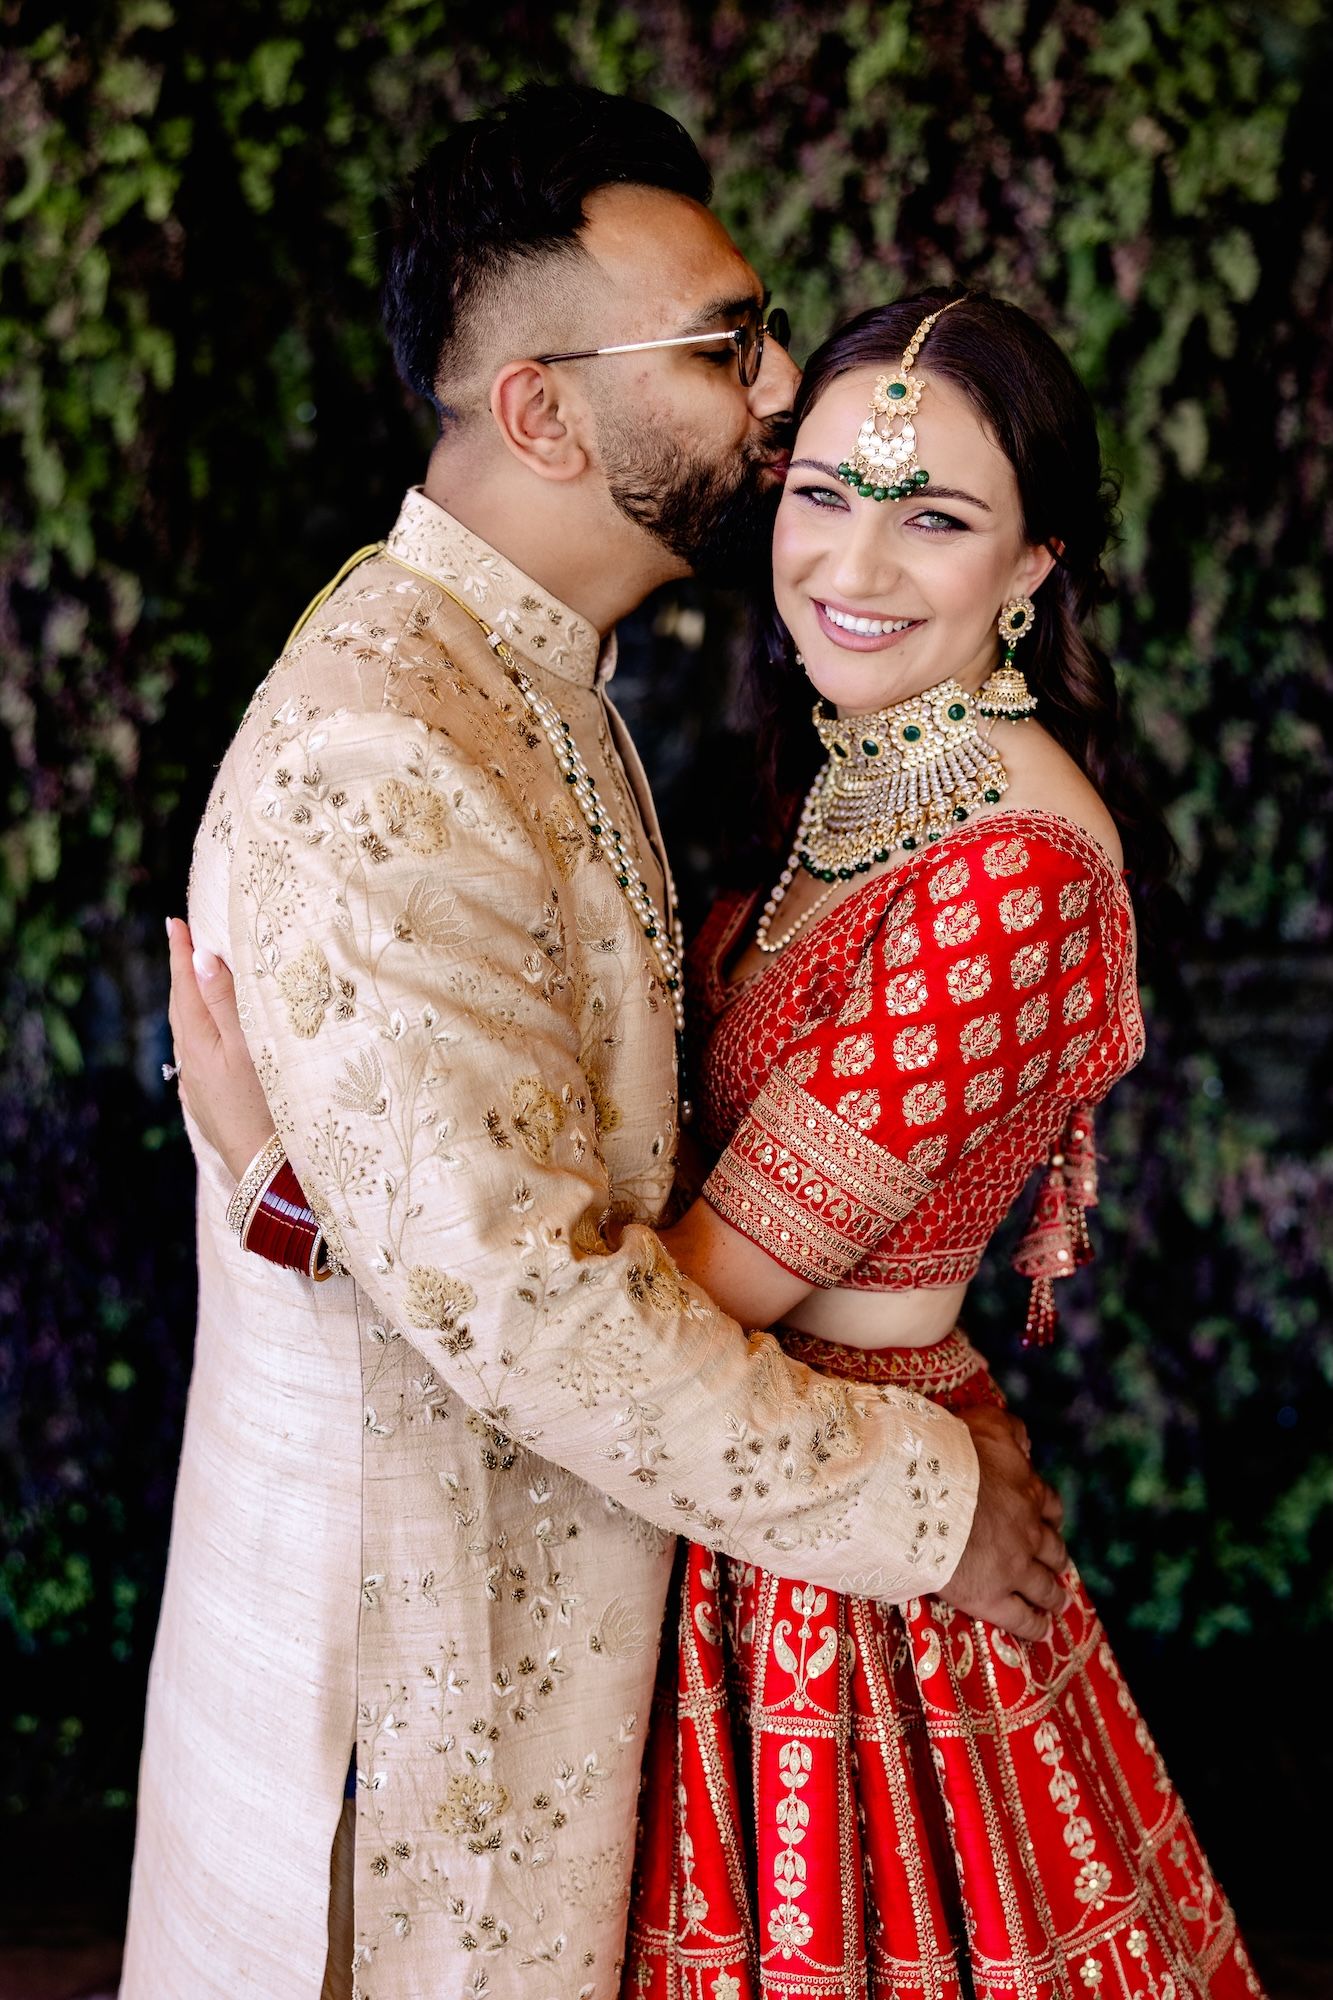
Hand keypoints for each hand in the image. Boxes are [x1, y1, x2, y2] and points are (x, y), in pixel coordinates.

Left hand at [166, 917, 275, 1182]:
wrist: (266, 1172)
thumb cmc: (265, 1105)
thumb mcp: (249, 1047)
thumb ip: (225, 1002)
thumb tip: (202, 958)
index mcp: (199, 1041)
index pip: (187, 986)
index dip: (182, 953)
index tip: (174, 922)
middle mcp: (192, 1062)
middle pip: (182, 1007)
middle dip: (183, 973)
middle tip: (182, 942)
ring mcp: (199, 1085)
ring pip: (189, 1032)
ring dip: (191, 1002)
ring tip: (195, 981)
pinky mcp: (210, 1104)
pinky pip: (198, 1054)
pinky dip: (201, 1031)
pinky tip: (210, 1037)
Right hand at [937, 1404, 1069, 1641]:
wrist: (921, 1496)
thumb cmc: (949, 1455)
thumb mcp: (986, 1424)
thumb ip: (1011, 1431)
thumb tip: (1028, 1444)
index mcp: (1026, 1491)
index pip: (1049, 1504)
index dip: (1050, 1514)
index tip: (1049, 1521)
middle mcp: (1028, 1532)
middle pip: (1053, 1549)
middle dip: (1056, 1557)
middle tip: (1056, 1563)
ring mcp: (1014, 1568)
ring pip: (1045, 1586)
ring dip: (1054, 1594)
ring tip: (1057, 1601)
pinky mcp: (992, 1598)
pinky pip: (1022, 1619)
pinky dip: (1034, 1626)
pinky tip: (1040, 1629)